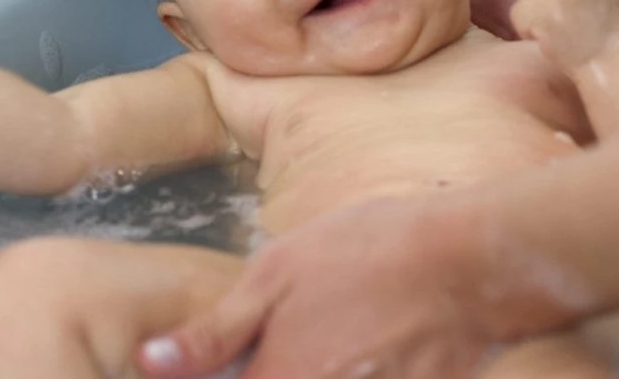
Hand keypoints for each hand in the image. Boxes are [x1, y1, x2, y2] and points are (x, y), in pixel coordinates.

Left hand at [137, 198, 498, 378]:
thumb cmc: (370, 253)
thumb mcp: (279, 271)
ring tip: (347, 328)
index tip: (247, 355)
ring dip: (324, 366)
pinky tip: (374, 343)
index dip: (220, 375)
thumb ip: (213, 332)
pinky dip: (362, 368)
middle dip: (280, 365)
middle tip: (309, 330)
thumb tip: (147, 362)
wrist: (471, 261)